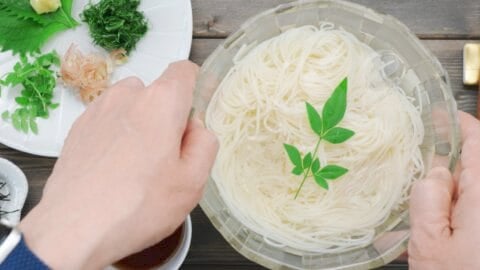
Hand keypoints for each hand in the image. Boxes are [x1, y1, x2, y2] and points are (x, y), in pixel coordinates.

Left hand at [19, 61, 217, 269]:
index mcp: (161, 102)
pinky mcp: (78, 127)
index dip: (194, 88)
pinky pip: (108, 121)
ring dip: (141, 125)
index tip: (193, 116)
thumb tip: (196, 128)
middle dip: (167, 117)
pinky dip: (117, 135)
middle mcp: (127, 96)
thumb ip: (206, 144)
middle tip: (166, 157)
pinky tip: (115, 170)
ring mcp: (98, 110)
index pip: (184, 71)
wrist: (74, 229)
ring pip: (132, 106)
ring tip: (138, 166)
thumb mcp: (193, 181)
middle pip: (158, 93)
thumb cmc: (137, 206)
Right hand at [409, 111, 479, 268]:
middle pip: (473, 169)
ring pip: (472, 197)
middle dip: (445, 174)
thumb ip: (428, 200)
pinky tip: (437, 239)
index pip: (478, 141)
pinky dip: (457, 221)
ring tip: (423, 224)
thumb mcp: (431, 246)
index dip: (458, 125)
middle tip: (416, 186)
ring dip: (448, 203)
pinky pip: (474, 217)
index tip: (438, 117)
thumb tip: (433, 171)